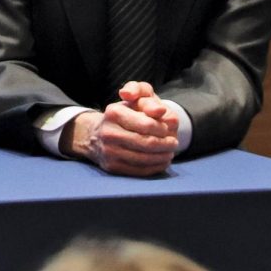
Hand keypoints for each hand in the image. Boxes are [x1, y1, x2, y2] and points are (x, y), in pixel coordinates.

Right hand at [60, 82, 177, 176]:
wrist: (97, 134)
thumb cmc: (124, 114)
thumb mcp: (134, 99)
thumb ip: (147, 99)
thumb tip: (160, 111)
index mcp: (114, 113)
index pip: (148, 125)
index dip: (163, 129)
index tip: (167, 129)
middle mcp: (108, 132)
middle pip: (147, 144)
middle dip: (166, 145)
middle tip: (174, 143)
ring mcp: (108, 151)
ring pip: (145, 159)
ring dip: (163, 157)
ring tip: (169, 152)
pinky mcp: (112, 167)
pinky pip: (140, 171)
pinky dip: (155, 167)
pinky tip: (160, 161)